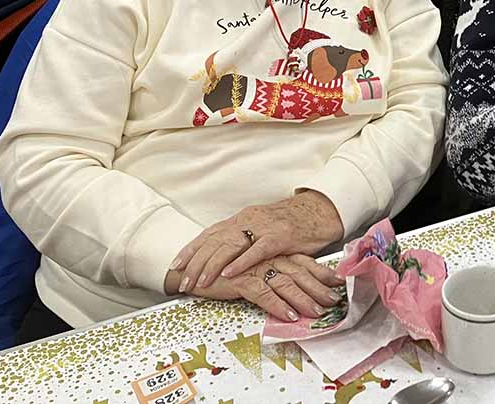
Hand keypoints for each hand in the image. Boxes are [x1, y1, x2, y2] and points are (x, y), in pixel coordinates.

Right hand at [165, 254, 343, 321]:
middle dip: (318, 288)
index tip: (338, 283)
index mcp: (272, 253)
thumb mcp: (254, 268)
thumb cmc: (225, 270)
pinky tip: (289, 316)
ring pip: (285, 283)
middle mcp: (267, 258)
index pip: (303, 262)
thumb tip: (296, 287)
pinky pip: (264, 293)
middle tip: (334, 301)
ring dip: (303, 299)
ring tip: (317, 311)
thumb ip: (273, 272)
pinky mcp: (240, 279)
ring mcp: (254, 267)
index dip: (321, 272)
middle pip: (299, 272)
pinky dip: (278, 306)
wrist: (193, 268)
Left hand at [171, 191, 344, 291]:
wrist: (319, 212)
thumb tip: (222, 257)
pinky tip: (229, 273)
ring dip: (212, 265)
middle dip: (196, 262)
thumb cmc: (291, 224)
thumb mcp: (261, 229)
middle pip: (215, 241)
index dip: (191, 249)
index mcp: (242, 218)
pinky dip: (241, 262)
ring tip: (200, 282)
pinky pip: (256, 250)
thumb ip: (243, 241)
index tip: (175, 265)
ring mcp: (264, 227)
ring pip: (231, 245)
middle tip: (183, 281)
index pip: (210, 234)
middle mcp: (248, 220)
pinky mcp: (280, 236)